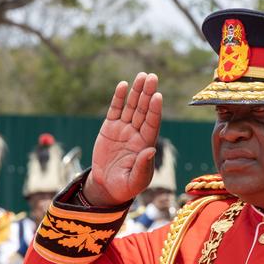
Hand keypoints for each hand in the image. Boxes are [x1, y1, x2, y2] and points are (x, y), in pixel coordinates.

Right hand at [84, 72, 162, 205]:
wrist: (106, 187)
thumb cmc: (125, 187)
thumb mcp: (135, 181)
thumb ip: (143, 166)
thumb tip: (151, 150)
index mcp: (146, 145)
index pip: (152, 124)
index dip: (155, 110)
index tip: (158, 96)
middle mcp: (137, 134)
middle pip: (144, 110)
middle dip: (147, 94)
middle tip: (152, 77)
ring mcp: (124, 129)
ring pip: (132, 107)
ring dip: (136, 91)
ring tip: (141, 76)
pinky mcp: (110, 128)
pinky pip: (115, 110)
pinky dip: (119, 98)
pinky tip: (123, 85)